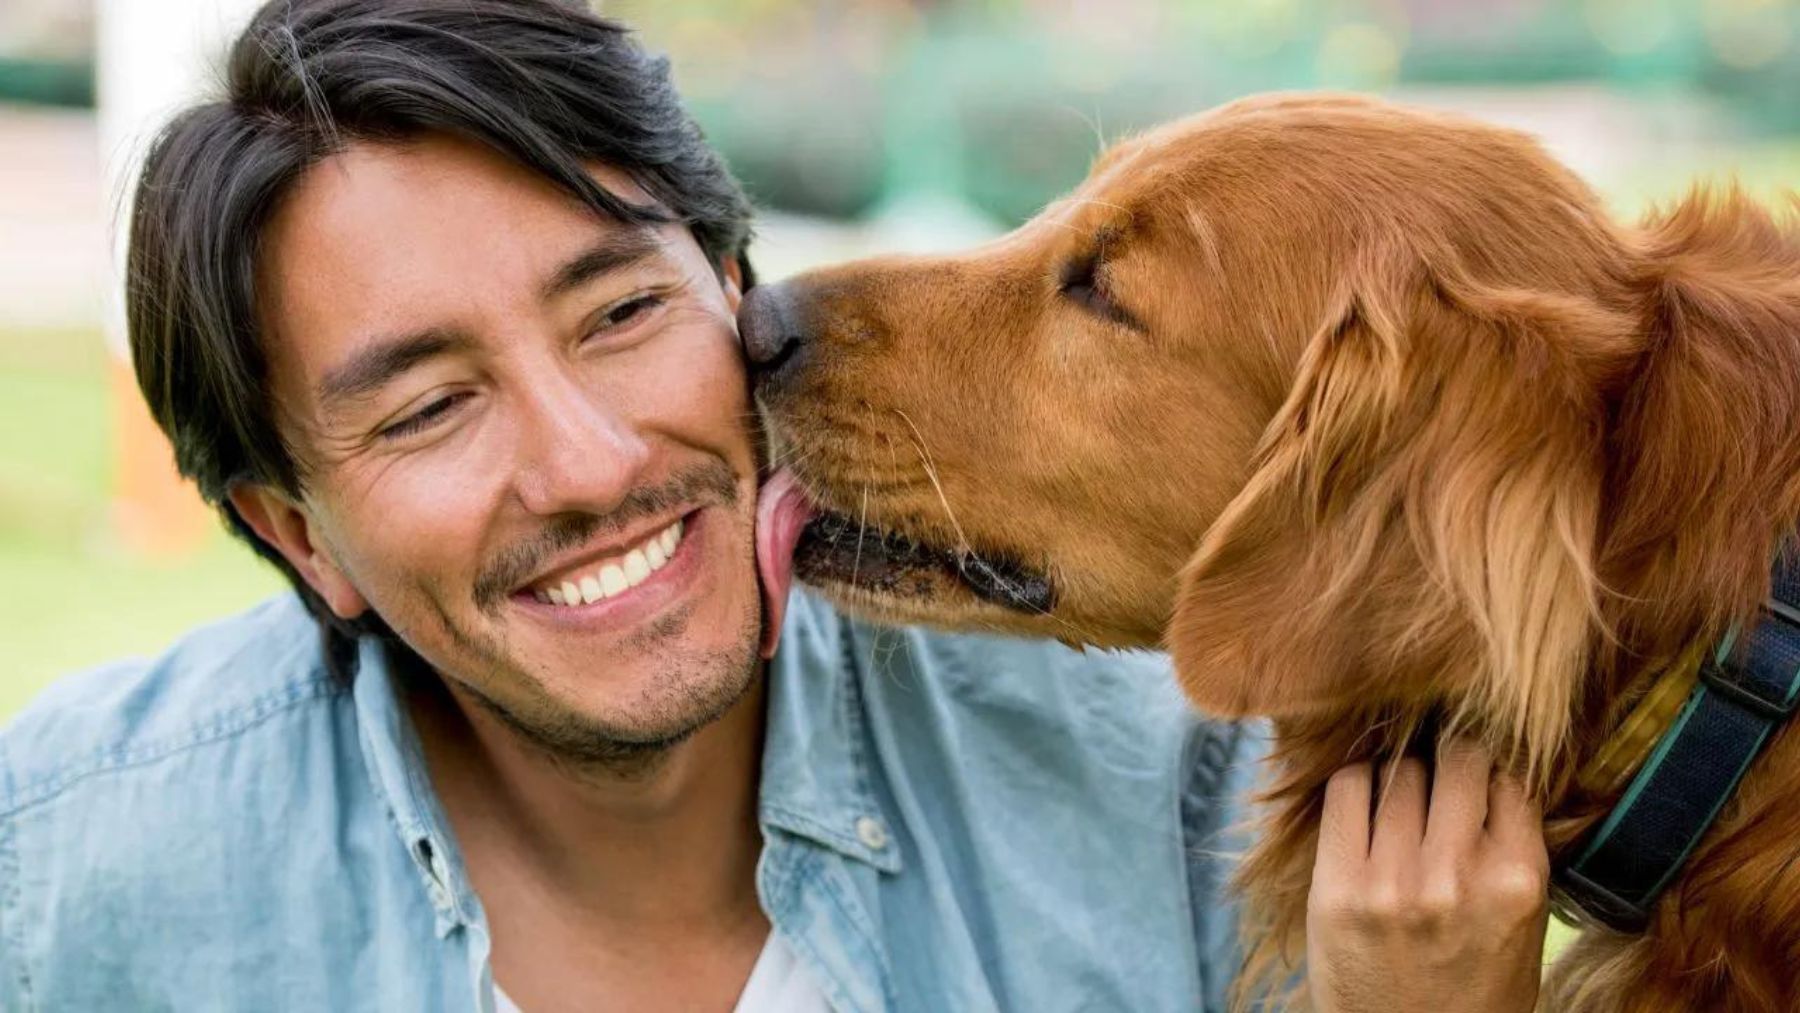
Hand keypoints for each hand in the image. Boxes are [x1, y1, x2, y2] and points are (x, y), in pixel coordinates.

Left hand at [1306, 739, 1549, 1012]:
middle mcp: (1457, 874)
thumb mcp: (1523, 925)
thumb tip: (1497, 769)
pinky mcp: (1337, 886)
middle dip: (1448, 763)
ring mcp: (1393, 879)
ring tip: (1400, 798)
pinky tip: (1364, 801)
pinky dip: (1356, 782)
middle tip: (1437, 781)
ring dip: (1401, 774)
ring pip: (1399, 769)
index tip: (1477, 775)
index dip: (1492, 769)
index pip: (1509, 776)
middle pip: (1455, 759)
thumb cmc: (1472, 989)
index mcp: (1517, 880)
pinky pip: (1345, 788)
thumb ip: (1514, 849)